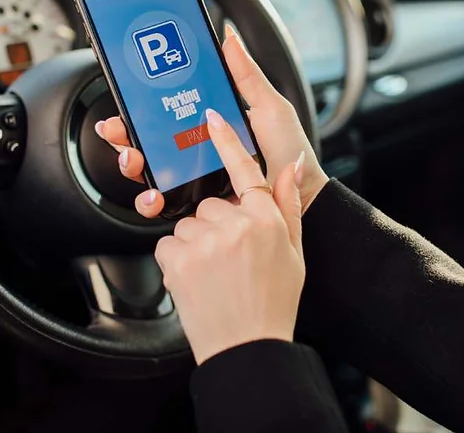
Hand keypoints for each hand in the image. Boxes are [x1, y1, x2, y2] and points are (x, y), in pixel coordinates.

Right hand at [96, 26, 328, 216]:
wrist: (301, 195)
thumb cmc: (288, 150)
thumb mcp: (269, 107)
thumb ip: (246, 76)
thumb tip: (229, 36)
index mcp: (206, 123)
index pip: (162, 111)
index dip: (138, 106)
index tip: (123, 99)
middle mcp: (193, 149)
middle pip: (145, 139)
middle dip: (123, 134)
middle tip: (118, 130)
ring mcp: (192, 178)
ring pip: (146, 171)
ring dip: (130, 164)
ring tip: (135, 160)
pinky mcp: (194, 204)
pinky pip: (162, 203)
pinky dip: (150, 201)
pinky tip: (155, 196)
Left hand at [155, 108, 305, 363]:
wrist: (246, 346)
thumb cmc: (273, 302)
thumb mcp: (294, 252)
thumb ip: (289, 204)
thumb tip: (295, 165)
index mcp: (265, 220)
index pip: (246, 169)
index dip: (227, 140)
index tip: (212, 116)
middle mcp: (235, 225)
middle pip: (211, 204)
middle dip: (214, 225)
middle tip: (228, 258)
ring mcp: (204, 241)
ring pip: (188, 223)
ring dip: (194, 242)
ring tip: (213, 274)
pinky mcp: (177, 259)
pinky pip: (168, 243)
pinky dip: (176, 258)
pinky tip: (196, 279)